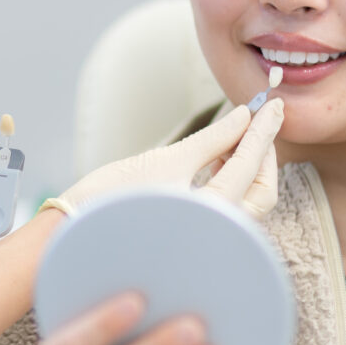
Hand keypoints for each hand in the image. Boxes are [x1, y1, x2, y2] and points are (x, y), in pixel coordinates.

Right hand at [57, 98, 283, 219]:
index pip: (249, 165)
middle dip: (263, 154)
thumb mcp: (167, 160)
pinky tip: (223, 158)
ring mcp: (208, 239)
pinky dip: (232, 181)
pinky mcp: (196, 236)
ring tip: (240, 132)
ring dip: (248, 166)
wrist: (74, 230)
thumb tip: (243, 117)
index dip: (262, 131)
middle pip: (261, 191)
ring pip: (248, 202)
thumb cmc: (114, 198)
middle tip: (261, 120)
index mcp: (212, 216)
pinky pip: (230, 207)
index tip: (271, 105)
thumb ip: (213, 140)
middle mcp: (217, 235)